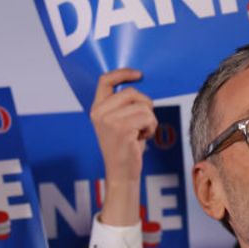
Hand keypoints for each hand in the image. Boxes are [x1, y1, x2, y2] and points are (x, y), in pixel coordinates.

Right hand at [90, 68, 155, 226]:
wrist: (121, 174)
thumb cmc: (125, 148)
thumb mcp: (118, 122)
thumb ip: (122, 105)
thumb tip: (138, 83)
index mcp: (96, 109)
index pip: (105, 80)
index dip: (123, 73)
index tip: (139, 75)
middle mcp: (99, 113)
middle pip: (132, 93)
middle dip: (145, 105)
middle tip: (143, 122)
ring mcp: (109, 121)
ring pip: (143, 106)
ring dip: (150, 119)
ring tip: (141, 133)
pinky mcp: (122, 129)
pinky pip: (148, 117)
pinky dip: (152, 127)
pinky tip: (143, 138)